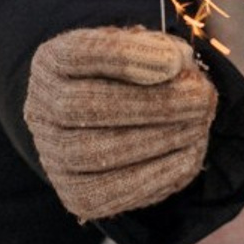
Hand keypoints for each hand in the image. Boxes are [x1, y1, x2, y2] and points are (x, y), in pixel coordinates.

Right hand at [23, 26, 216, 221]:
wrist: (110, 122)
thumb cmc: (132, 78)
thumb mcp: (144, 49)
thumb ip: (159, 49)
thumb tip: (178, 64)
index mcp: (54, 61)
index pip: (80, 54)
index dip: (128, 57)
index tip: (176, 62)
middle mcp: (41, 108)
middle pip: (82, 107)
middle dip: (152, 104)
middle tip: (202, 100)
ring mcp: (52, 155)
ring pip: (92, 153)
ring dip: (156, 140)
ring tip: (199, 126)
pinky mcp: (74, 194)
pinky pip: (108, 192)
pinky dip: (155, 175)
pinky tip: (189, 155)